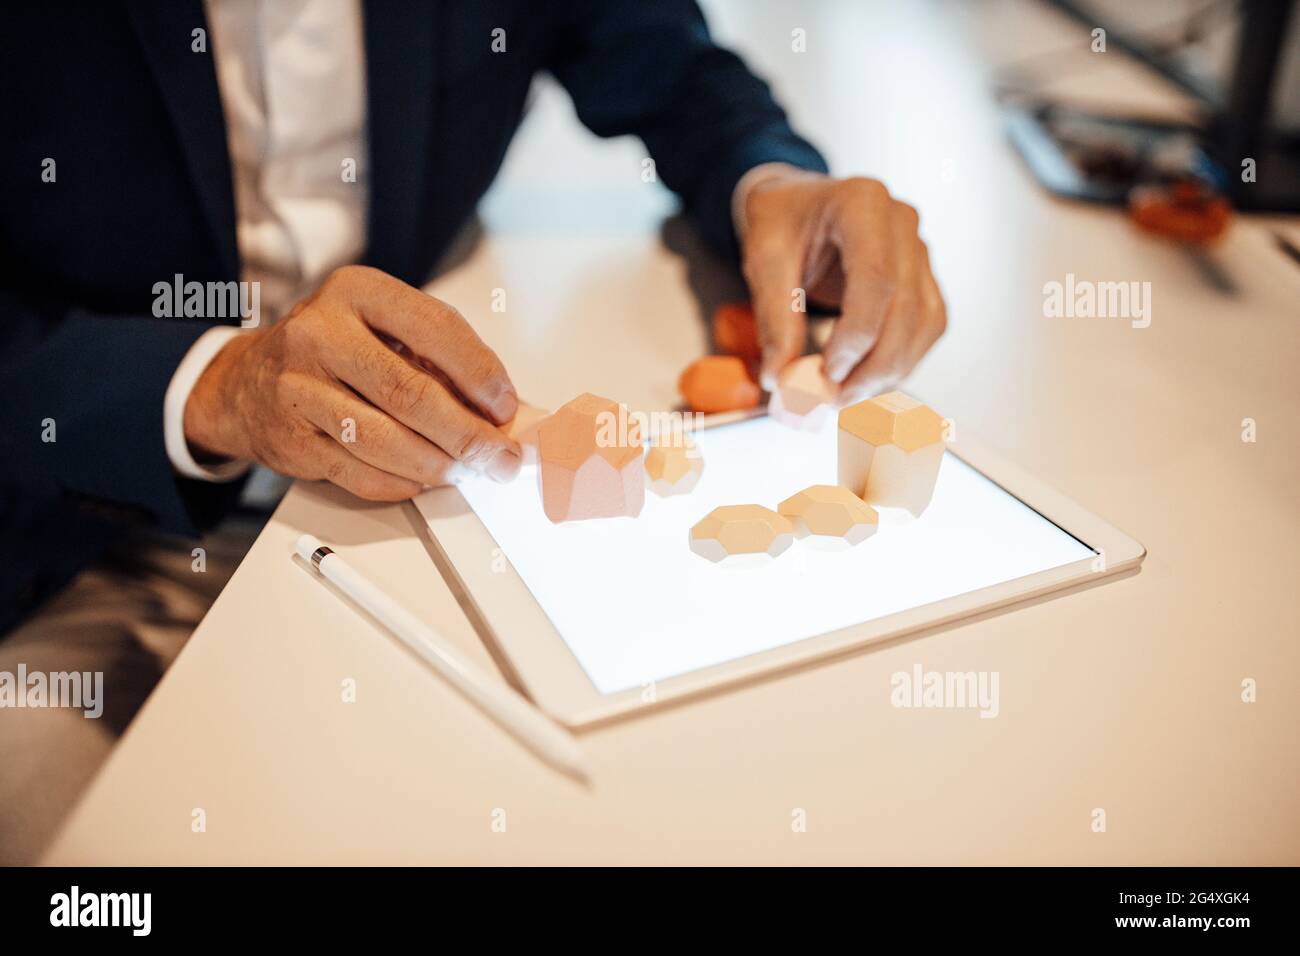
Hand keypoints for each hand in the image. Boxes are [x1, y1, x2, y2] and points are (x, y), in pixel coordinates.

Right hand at [184, 265, 521, 500]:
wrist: (246, 382)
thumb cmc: (331, 351)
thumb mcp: (380, 327)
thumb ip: (435, 356)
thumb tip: (496, 409)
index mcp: (356, 291)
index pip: (435, 329)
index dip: (480, 374)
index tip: (506, 405)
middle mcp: (320, 333)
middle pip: (411, 394)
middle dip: (467, 434)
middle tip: (499, 455)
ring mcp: (299, 387)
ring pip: (385, 441)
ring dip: (438, 464)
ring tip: (468, 471)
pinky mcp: (291, 437)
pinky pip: (360, 472)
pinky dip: (401, 482)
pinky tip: (422, 478)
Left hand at [739, 170, 946, 402]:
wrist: (798, 206)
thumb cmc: (782, 222)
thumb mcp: (764, 260)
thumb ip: (773, 317)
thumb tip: (780, 379)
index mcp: (863, 204)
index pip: (876, 280)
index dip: (856, 336)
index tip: (827, 371)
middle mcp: (902, 223)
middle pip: (906, 308)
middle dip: (873, 365)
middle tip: (834, 398)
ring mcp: (919, 249)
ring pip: (925, 323)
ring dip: (890, 370)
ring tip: (846, 395)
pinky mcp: (924, 277)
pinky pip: (928, 327)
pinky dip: (901, 360)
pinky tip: (868, 379)